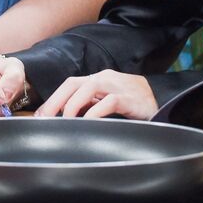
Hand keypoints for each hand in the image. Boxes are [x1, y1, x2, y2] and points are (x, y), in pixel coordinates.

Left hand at [35, 70, 157, 119]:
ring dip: (72, 104)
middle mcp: (105, 79)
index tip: (39, 116)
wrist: (162, 101)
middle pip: (73, 83)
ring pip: (89, 87)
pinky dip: (95, 112)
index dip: (53, 99)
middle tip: (44, 119)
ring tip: (64, 121)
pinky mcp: (129, 98)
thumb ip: (89, 106)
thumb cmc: (132, 104)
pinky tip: (88, 123)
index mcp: (97, 79)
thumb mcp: (106, 103)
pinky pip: (109, 101)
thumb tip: (64, 118)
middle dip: (56, 100)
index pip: (69, 84)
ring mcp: (117, 86)